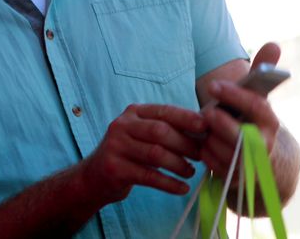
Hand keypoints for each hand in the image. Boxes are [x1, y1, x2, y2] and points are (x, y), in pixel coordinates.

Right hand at [79, 104, 206, 204]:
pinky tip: (182, 188)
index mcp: (133, 112)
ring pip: (155, 153)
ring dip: (179, 164)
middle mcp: (122, 125)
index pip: (164, 111)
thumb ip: (167, 129)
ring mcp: (116, 146)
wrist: (94, 177)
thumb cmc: (129, 154)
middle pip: (160, 131)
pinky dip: (169, 183)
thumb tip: (204, 130)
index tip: (206, 127)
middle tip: (201, 155)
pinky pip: (148, 176)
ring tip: (191, 172)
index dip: (186, 118)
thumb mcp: (143, 135)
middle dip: (185, 144)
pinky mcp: (114, 169)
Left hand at [200, 43, 282, 177]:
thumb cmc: (253, 121)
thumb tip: (274, 44)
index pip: (256, 106)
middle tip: (206, 111)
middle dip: (219, 122)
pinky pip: (211, 162)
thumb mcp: (258, 98)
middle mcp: (263, 145)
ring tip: (207, 126)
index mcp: (270, 122)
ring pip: (220, 148)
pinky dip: (204, 150)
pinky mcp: (234, 178)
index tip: (214, 85)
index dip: (235, 95)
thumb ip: (262, 72)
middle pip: (237, 134)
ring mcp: (249, 165)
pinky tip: (206, 142)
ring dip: (208, 136)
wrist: (263, 163)